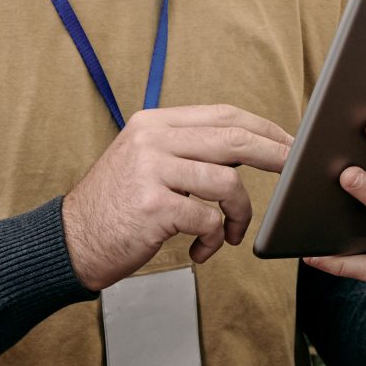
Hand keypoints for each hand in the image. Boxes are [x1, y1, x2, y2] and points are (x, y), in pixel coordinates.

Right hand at [62, 105, 293, 290]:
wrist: (70, 242)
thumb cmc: (118, 209)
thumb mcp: (147, 163)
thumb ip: (188, 151)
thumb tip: (248, 150)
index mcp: (153, 124)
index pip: (222, 115)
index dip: (263, 128)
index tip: (289, 143)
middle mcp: (151, 140)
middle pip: (234, 139)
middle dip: (274, 155)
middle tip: (295, 171)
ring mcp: (151, 170)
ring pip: (227, 183)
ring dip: (239, 215)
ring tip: (229, 234)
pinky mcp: (154, 206)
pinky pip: (209, 219)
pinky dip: (215, 239)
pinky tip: (200, 250)